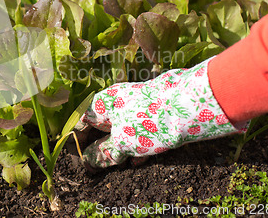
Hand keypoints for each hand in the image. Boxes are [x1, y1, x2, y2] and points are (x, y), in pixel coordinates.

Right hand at [78, 58, 245, 168]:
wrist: (190, 107)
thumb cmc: (148, 122)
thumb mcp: (123, 143)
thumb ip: (104, 154)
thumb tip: (88, 162)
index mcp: (104, 102)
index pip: (82, 121)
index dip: (77, 141)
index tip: (79, 159)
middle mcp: (118, 101)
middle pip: (101, 125)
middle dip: (99, 147)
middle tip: (99, 166)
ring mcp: (136, 106)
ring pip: (121, 129)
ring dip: (118, 149)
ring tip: (120, 166)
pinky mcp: (153, 113)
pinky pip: (138, 130)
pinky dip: (136, 145)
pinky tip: (140, 160)